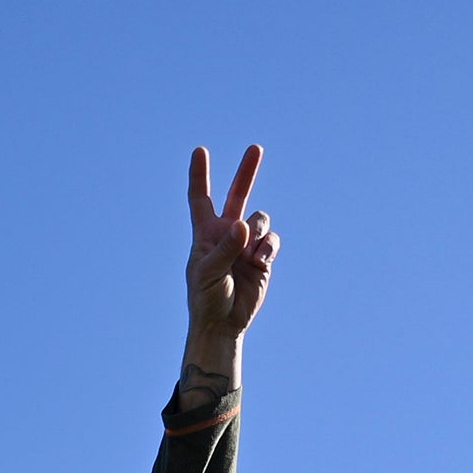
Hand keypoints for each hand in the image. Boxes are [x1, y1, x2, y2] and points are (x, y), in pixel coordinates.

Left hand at [183, 143, 277, 377]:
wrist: (224, 324)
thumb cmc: (206, 298)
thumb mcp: (209, 272)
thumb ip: (225, 247)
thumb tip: (243, 225)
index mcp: (205, 233)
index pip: (201, 198)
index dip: (200, 175)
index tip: (200, 151)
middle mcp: (227, 233)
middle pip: (237, 195)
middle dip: (247, 172)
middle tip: (256, 147)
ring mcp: (246, 244)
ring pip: (259, 219)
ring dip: (258, 229)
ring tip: (251, 251)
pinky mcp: (263, 257)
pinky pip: (271, 240)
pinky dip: (268, 246)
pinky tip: (261, 261)